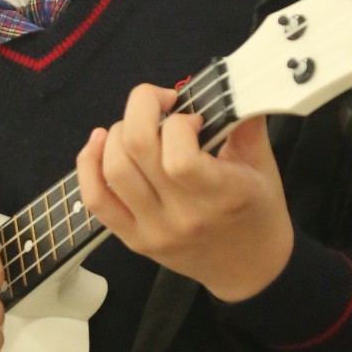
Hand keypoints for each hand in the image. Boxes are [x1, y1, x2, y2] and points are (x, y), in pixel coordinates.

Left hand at [77, 83, 294, 302]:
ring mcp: (153, 230)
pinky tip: (100, 141)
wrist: (249, 269)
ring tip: (138, 126)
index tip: (192, 117)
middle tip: (161, 104)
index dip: (178, 122)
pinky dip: (88, 163)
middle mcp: (183, 216)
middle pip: (137, 149)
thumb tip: (231, 82)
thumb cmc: (257, 210)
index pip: (179, 156)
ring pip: (114, 169)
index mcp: (222, 196)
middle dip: (142, 108)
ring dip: (118, 132)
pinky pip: (95, 199)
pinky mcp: (133, 239)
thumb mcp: (263, 164)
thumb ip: (246, 122)